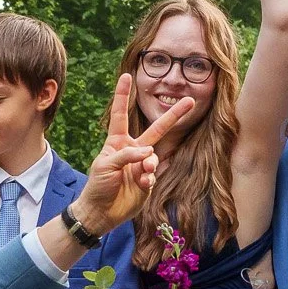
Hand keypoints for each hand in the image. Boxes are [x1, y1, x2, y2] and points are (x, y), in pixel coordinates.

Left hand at [79, 71, 200, 232]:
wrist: (101, 212)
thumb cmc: (97, 186)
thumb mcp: (104, 165)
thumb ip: (126, 155)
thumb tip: (148, 152)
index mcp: (117, 142)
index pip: (120, 114)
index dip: (123, 96)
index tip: (127, 76)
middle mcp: (132, 150)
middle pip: (156, 129)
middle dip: (173, 115)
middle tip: (190, 100)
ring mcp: (142, 165)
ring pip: (154, 156)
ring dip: (148, 164)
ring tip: (141, 174)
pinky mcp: (148, 180)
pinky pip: (153, 174)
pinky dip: (147, 179)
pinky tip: (141, 185)